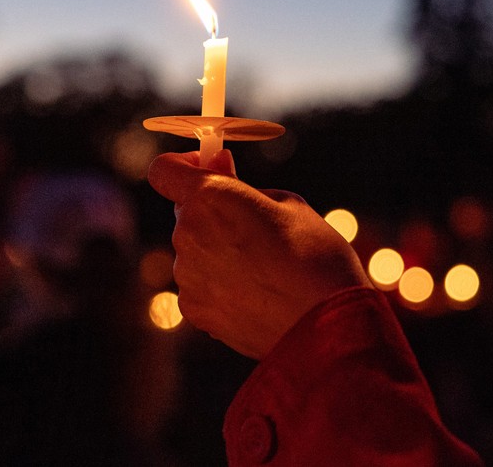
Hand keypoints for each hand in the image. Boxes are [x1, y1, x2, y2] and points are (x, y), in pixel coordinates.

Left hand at [148, 150, 371, 358]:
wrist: (328, 326)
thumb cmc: (316, 257)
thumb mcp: (287, 204)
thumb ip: (243, 188)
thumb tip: (219, 171)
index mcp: (209, 198)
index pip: (164, 170)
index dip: (184, 166)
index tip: (210, 169)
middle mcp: (187, 235)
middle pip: (185, 213)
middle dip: (212, 212)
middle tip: (253, 223)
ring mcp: (187, 277)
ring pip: (194, 251)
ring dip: (217, 251)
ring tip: (263, 268)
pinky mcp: (194, 311)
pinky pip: (200, 285)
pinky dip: (219, 284)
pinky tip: (256, 294)